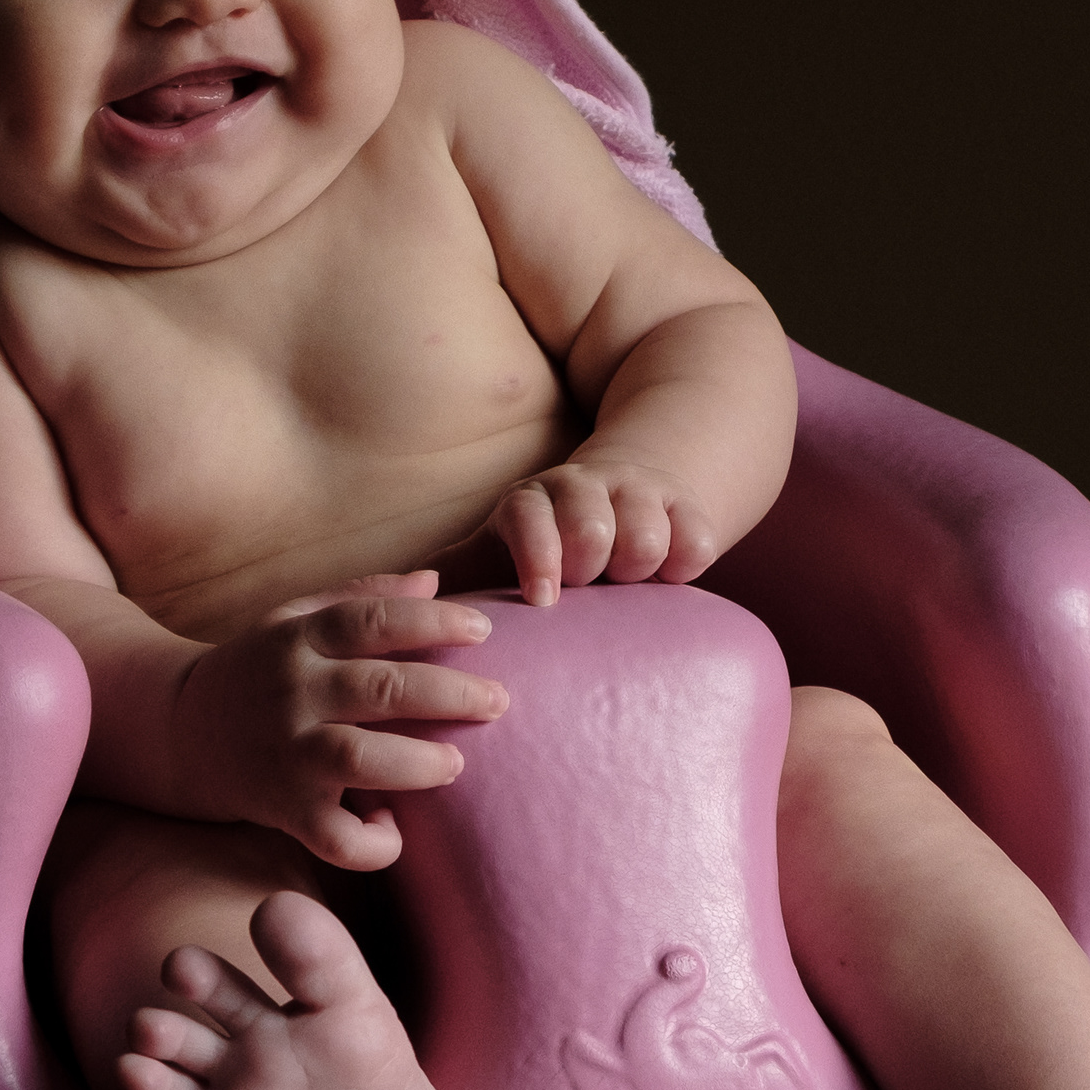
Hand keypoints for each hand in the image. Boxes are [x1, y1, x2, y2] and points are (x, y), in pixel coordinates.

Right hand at [166, 572, 507, 868]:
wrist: (177, 732)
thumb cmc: (257, 671)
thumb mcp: (294, 620)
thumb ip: (361, 597)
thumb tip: (435, 581)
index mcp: (301, 640)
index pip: (372, 620)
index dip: (432, 621)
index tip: (483, 630)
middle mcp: (293, 693)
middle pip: (378, 688)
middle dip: (449, 694)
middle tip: (500, 701)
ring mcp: (286, 753)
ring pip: (357, 760)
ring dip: (416, 764)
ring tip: (455, 765)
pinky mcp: (283, 810)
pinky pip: (334, 837)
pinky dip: (373, 841)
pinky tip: (394, 826)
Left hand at [443, 457, 718, 606]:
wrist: (621, 501)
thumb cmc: (543, 550)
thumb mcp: (492, 555)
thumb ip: (449, 575)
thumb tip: (391, 598)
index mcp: (531, 502)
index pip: (529, 513)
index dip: (536, 554)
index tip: (543, 600)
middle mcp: (584, 488)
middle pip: (591, 524)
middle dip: (590, 563)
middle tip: (590, 590)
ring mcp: (638, 493)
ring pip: (647, 530)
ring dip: (638, 565)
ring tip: (627, 587)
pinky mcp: (687, 507)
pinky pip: (699, 538)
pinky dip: (688, 563)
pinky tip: (672, 582)